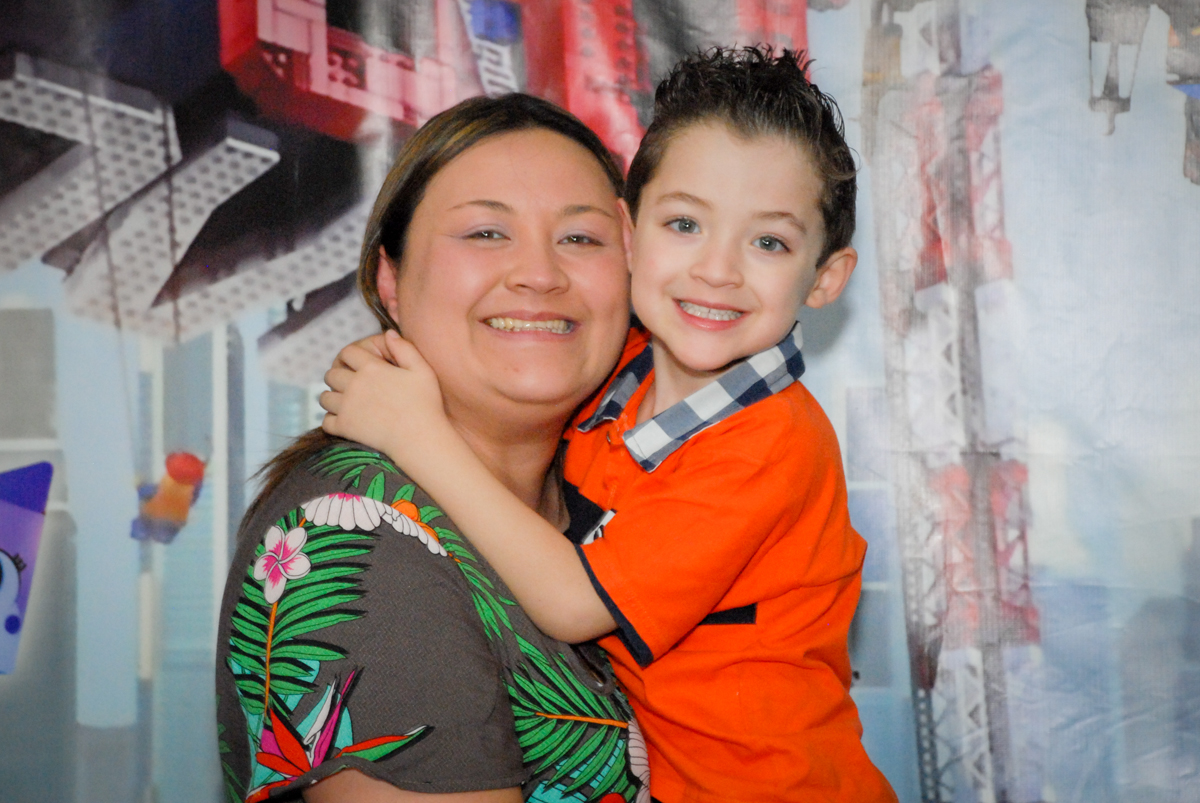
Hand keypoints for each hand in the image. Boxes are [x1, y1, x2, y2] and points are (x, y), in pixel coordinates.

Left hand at [320, 331, 451, 463]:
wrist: (420, 438)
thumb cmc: (425, 404)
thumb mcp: (422, 370)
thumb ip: (405, 348)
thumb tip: (389, 333)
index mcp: (371, 368)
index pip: (347, 352)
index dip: (351, 355)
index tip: (358, 363)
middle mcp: (354, 385)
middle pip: (331, 374)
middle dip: (338, 376)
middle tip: (350, 383)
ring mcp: (347, 407)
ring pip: (324, 397)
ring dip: (332, 397)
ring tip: (345, 401)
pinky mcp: (345, 427)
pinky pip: (326, 421)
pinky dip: (332, 420)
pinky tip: (345, 419)